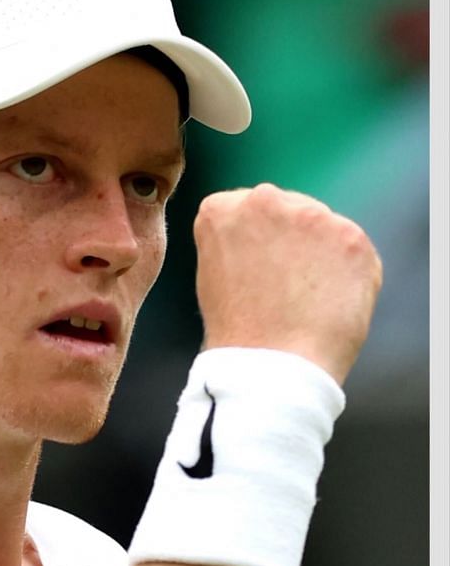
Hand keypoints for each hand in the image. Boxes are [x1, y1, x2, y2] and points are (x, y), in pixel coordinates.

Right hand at [192, 183, 381, 385]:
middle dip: (287, 237)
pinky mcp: (352, 237)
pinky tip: (329, 299)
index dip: (251, 240)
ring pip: (320, 226)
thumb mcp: (213, 271)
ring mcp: (313, 216)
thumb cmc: (238, 330)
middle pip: (285, 207)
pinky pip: (351, 249)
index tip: (252, 267)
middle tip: (282, 283)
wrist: (273, 365)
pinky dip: (346, 272)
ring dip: (317, 252)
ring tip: (305, 296)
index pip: (242, 206)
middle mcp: (265, 200)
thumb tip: (270, 236)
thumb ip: (235, 239)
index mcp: (220, 209)